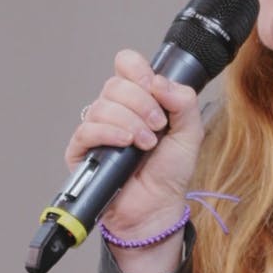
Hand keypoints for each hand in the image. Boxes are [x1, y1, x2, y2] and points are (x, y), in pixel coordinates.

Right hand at [66, 49, 203, 272]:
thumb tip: (160, 81)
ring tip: (146, 144)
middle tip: (158, 126)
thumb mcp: (190, 131)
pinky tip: (126, 144)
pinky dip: (109, 133)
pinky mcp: (82, 150)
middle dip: (142, 103)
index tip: (154, 87)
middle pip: (115, 84)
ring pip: (102, 105)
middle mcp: (115, 110)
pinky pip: (87, 129)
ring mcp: (97, 129)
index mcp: (139, 99)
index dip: (138, 70)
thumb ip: (183, 101)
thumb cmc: (169, 172)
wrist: (158, 207)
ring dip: (130, 122)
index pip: (126, 65)